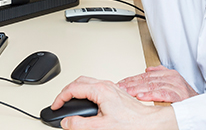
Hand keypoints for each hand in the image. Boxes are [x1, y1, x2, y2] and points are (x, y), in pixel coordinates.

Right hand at [51, 76, 176, 129]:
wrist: (149, 123)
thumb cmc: (131, 124)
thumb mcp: (101, 127)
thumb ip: (81, 125)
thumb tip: (67, 122)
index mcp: (100, 90)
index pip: (73, 88)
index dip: (61, 97)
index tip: (56, 106)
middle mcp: (106, 85)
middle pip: (79, 81)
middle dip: (66, 91)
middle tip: (60, 102)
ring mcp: (111, 87)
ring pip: (88, 81)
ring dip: (76, 89)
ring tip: (70, 101)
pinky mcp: (115, 91)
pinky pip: (95, 85)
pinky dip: (85, 91)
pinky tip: (86, 100)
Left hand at [116, 66, 197, 102]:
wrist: (202, 107)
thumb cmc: (186, 97)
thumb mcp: (173, 82)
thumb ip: (160, 74)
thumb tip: (147, 69)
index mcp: (168, 73)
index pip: (145, 75)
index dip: (131, 79)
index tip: (120, 84)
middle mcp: (172, 77)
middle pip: (147, 79)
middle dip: (131, 84)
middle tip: (120, 88)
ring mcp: (176, 86)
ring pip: (153, 85)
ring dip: (138, 89)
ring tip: (127, 92)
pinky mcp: (180, 95)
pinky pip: (163, 94)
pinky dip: (151, 95)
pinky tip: (141, 96)